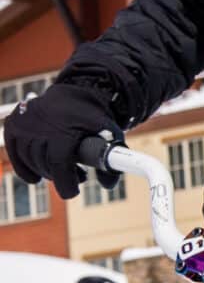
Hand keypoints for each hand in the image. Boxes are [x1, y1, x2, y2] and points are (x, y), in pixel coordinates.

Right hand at [2, 76, 125, 199]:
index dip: (65, 184)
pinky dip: (24, 168)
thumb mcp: (109, 134)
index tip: (72, 192)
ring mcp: (24, 126)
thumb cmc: (93, 115)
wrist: (74, 90)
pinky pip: (15, 153)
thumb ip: (111, 161)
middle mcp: (39, 128)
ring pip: (30, 161)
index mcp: (62, 132)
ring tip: (62, 167)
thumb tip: (107, 185)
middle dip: (60, 176)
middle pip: (45, 166)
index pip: (58, 165)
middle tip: (76, 174)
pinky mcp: (14, 125)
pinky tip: (35, 176)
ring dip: (44, 171)